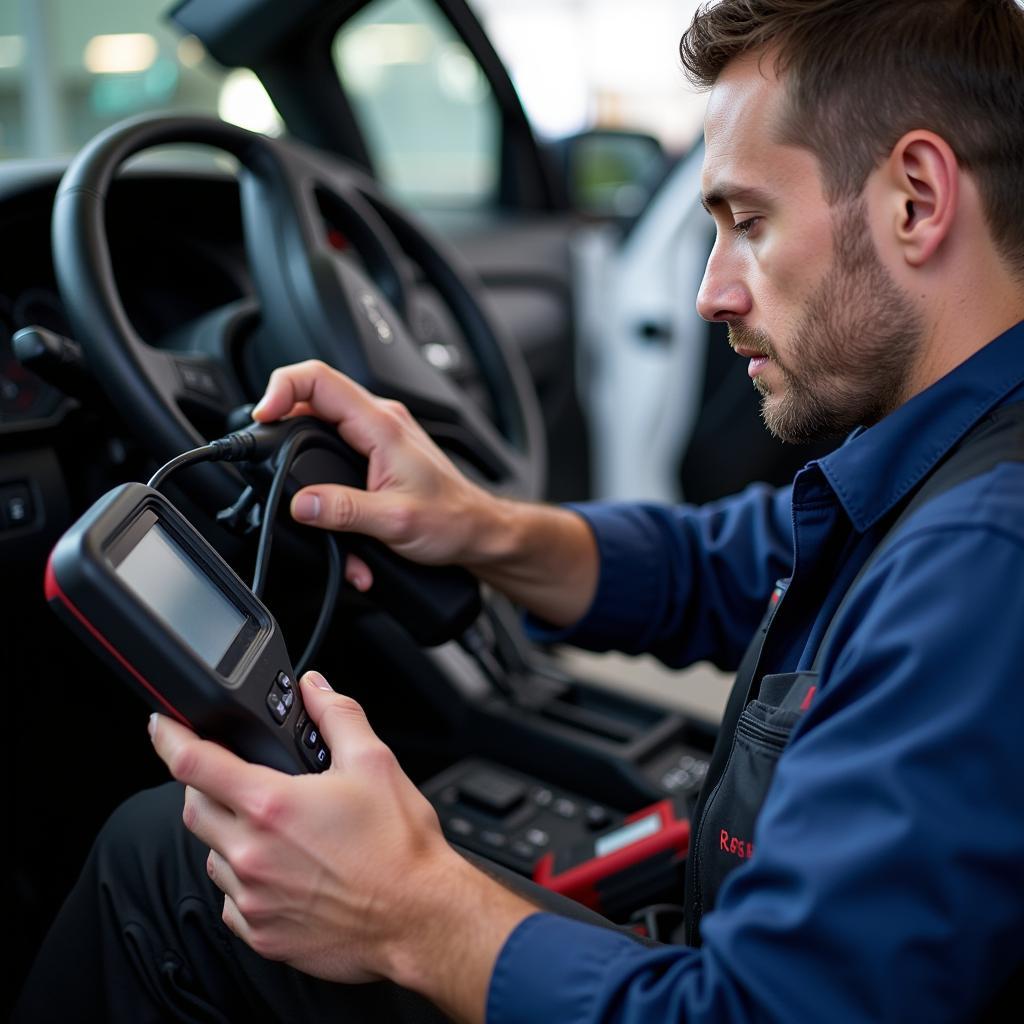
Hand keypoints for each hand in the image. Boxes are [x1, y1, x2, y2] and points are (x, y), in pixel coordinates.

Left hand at [149, 671, 462, 983]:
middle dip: (208, 786)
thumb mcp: (374, 762)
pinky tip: (282, 870)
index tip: (163, 726)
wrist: (419, 917)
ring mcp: (252, 897)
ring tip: (276, 829)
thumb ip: (337, 716)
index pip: (195, 764)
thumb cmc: (400, 848)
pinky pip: (230, 899)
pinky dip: (244, 879)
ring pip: (211, 854)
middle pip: (193, 808)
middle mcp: (252, 853)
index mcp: (273, 805)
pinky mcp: (261, 933)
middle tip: (244, 780)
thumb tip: (315, 688)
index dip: (171, 737)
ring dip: (228, 834)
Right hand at [252, 360, 599, 626]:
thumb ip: (345, 511)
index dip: (281, 388)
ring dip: (309, 476)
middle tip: (267, 463)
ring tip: (308, 507)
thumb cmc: (452, 520)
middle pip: (311, 403)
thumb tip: (302, 504)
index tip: (262, 416)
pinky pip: (337, 457)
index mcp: (381, 425)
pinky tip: (338, 525)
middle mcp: (379, 421)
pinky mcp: (376, 455)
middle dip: (284, 436)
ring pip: (320, 435)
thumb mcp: (395, 522)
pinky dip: (329, 492)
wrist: (479, 531)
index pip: (319, 379)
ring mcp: (377, 437)